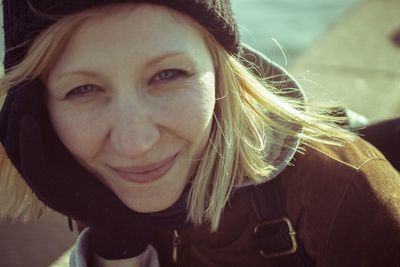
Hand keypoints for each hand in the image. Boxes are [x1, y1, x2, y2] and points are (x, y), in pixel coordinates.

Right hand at [0, 80, 151, 259]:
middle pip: (9, 130)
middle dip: (14, 102)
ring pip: (13, 144)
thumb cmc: (108, 176)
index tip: (29, 74)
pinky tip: (32, 120)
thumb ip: (77, 125)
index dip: (20, 98)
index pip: (19, 122)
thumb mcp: (88, 147)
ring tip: (24, 89)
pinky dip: (27, 141)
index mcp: (44, 156)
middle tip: (23, 77)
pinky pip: (31, 164)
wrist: (119, 214)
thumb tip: (79, 91)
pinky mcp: (51, 192)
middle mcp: (37, 169)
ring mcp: (41, 182)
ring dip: (16, 115)